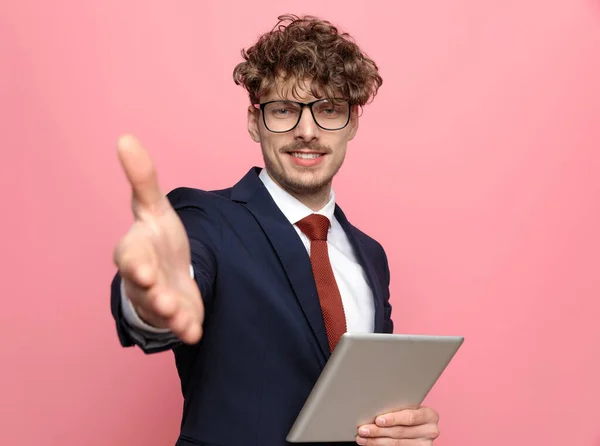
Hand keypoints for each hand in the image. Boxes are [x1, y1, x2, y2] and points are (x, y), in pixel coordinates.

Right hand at [113, 135, 203, 343]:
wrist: (169, 269)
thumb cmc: (157, 238)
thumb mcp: (153, 207)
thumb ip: (143, 179)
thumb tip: (125, 138)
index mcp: (135, 251)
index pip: (130, 257)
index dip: (136, 264)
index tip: (144, 269)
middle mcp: (143, 278)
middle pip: (142, 288)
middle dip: (151, 292)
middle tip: (163, 297)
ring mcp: (158, 299)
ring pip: (159, 310)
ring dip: (169, 313)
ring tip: (180, 315)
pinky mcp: (177, 314)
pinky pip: (179, 325)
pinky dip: (185, 328)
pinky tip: (195, 331)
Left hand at [355, 407, 439, 444]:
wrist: (420, 429)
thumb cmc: (410, 414)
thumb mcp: (409, 408)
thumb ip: (399, 408)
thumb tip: (372, 407)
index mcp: (430, 415)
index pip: (410, 417)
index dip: (393, 419)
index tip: (378, 420)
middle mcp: (430, 431)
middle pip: (400, 432)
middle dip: (378, 431)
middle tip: (363, 429)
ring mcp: (425, 444)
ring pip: (396, 444)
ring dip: (376, 441)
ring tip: (362, 438)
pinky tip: (370, 444)